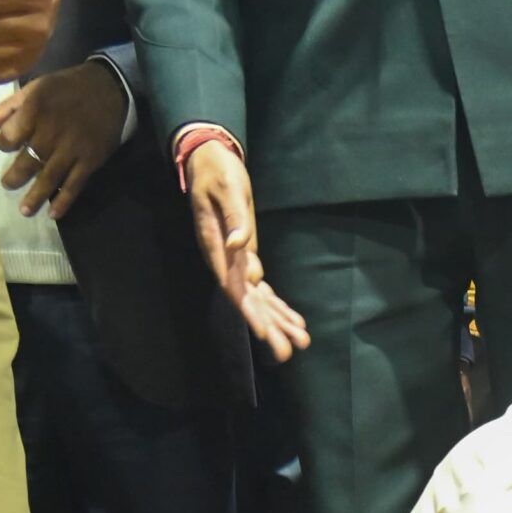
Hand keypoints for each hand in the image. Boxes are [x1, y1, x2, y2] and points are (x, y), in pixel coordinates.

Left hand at [0, 63, 125, 221]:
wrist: (107, 90)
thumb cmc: (67, 88)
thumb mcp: (36, 87)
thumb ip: (10, 106)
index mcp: (35, 109)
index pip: (11, 134)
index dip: (4, 143)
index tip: (5, 147)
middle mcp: (52, 131)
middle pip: (28, 160)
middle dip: (15, 176)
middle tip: (7, 185)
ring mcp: (72, 149)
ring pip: (50, 177)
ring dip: (36, 196)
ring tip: (24, 210)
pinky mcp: (89, 161)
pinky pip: (74, 185)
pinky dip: (63, 201)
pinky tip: (53, 213)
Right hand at [184, 140, 309, 362]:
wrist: (209, 161)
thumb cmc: (218, 172)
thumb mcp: (227, 190)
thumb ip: (234, 221)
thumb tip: (239, 248)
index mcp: (216, 246)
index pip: (232, 286)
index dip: (248, 311)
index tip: (264, 334)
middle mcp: (224, 260)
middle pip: (246, 301)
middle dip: (268, 326)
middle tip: (289, 351)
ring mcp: (234, 261)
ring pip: (256, 298)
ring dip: (278, 321)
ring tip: (302, 342)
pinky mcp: (244, 258)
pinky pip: (261, 288)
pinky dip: (277, 304)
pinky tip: (294, 321)